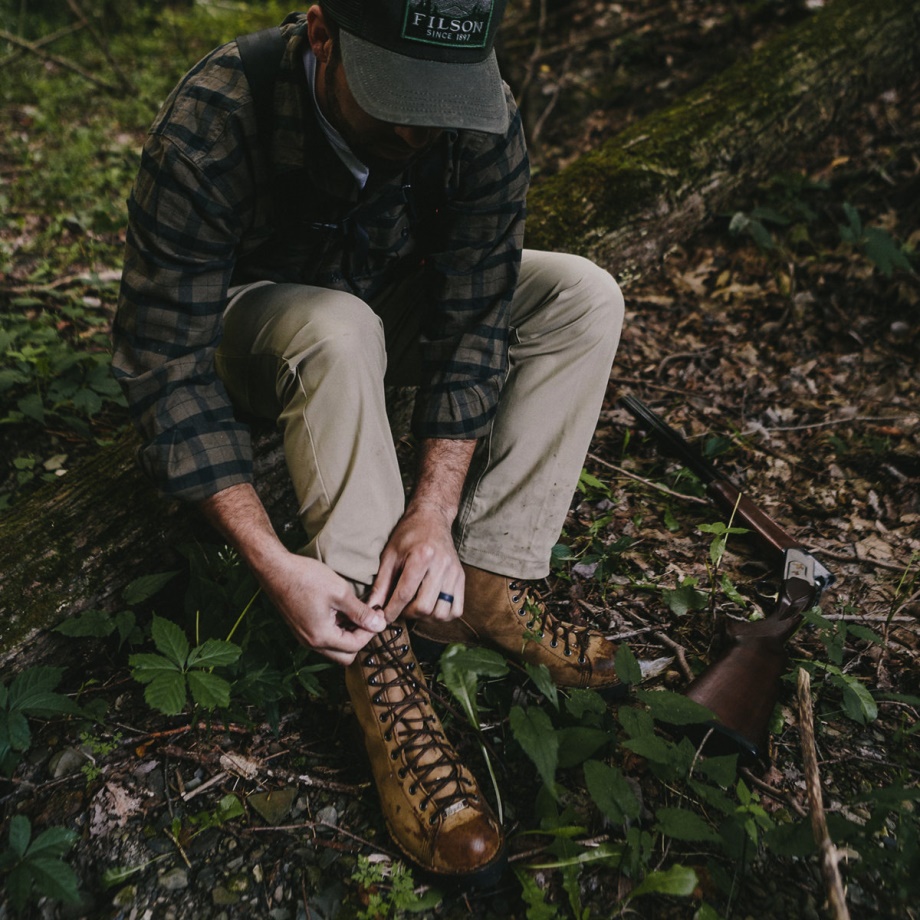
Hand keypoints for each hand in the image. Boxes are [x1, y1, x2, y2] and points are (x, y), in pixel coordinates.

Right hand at [197, 483, 384, 665]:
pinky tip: (342, 610)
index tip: (378, 614)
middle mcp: (312, 643)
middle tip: (368, 617)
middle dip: (360, 638)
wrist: (276, 569)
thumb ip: (361, 612)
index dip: (371, 631)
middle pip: (345, 655)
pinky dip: (337, 629)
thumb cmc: (306, 578)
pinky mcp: (301, 628)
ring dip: (348, 634)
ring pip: (335, 648)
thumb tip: (379, 625)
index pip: (355, 646)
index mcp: (321, 637)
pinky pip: (325, 638)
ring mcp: (304, 637)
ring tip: (356, 611)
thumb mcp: (340, 592)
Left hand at [367, 503, 463, 622]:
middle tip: (400, 608)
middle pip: (424, 607)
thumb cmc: (408, 535)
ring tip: (415, 607)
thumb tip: (372, 608)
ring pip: (441, 613)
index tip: (384, 617)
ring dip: (425, 617)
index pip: (404, 593)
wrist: (432, 519)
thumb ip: (381, 584)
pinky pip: (456, 610)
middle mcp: (441, 565)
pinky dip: (442, 615)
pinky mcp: (461, 578)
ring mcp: (454, 573)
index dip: (391, 610)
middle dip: (408, 614)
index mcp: (422, 556)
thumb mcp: (390, 555)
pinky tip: (431, 606)